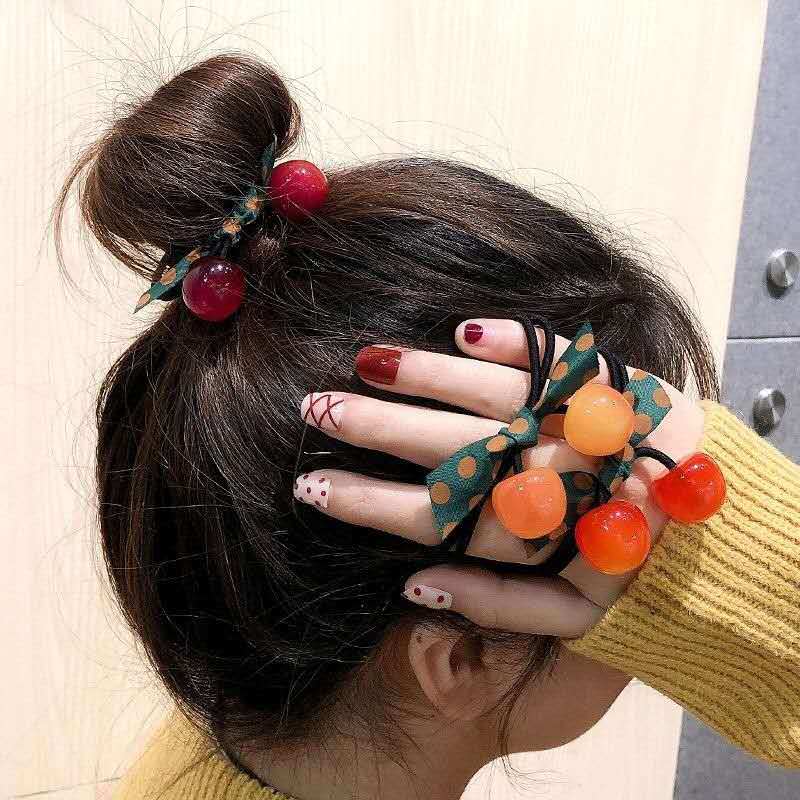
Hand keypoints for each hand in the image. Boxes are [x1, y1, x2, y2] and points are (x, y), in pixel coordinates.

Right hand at [295, 318, 704, 636]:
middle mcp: (558, 476)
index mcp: (540, 538)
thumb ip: (495, 607)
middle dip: (378, 429)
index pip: (438, 520)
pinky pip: (562, 358)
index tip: (312, 488)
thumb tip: (412, 585)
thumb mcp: (573, 618)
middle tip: (316, 409)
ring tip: (367, 361)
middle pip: (454, 450)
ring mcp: (587, 424)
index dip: (370, 505)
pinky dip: (515, 341)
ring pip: (497, 396)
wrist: (719, 527)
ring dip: (429, 377)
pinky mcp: (619, 387)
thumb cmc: (633, 574)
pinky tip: (463, 330)